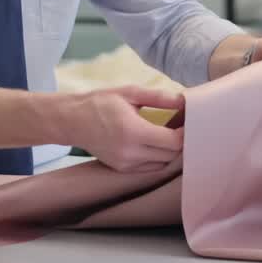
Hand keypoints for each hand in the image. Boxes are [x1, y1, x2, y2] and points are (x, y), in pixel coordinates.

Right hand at [62, 86, 183, 172]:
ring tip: (170, 134)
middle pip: (171, 155)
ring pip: (162, 164)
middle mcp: (130, 152)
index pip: (173, 142)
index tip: (189, 122)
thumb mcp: (129, 93)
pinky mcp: (122, 169)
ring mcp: (125, 164)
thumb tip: (183, 100)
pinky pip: (150, 168)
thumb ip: (158, 97)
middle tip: (182, 126)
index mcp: (133, 131)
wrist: (72, 120)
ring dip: (170, 151)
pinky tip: (156, 143)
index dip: (186, 134)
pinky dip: (158, 158)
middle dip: (180, 141)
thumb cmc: (100, 102)